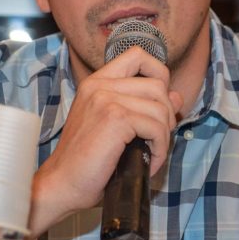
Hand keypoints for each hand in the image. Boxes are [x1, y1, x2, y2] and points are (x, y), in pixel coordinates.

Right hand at [28, 46, 182, 235]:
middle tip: (157, 138)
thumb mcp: (116, 127)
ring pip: (161, 107)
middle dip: (167, 113)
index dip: (159, 75)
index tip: (158, 103)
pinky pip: (157, 128)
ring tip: (151, 155)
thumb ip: (143, 107)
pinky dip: (160, 149)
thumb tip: (177, 96)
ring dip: (164, 136)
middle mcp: (100, 85)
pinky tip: (149, 163)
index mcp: (97, 82)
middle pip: (158, 84)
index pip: (138, 55)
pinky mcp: (115, 119)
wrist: (62, 184)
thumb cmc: (86, 161)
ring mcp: (107, 99)